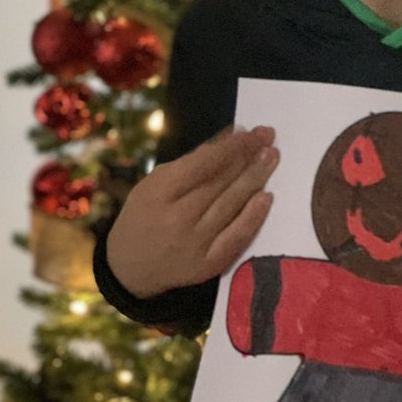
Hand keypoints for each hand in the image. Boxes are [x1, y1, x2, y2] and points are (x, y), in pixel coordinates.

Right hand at [106, 126, 279, 298]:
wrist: (130, 269)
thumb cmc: (143, 218)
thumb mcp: (153, 184)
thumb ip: (190, 163)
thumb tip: (229, 139)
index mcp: (160, 193)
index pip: (203, 164)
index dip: (230, 146)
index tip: (250, 131)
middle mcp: (178, 217)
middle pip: (220, 181)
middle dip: (247, 156)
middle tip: (268, 136)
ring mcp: (196, 243)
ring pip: (231, 204)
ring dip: (255, 177)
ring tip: (271, 157)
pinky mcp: (209, 264)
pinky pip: (237, 236)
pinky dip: (254, 216)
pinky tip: (267, 197)